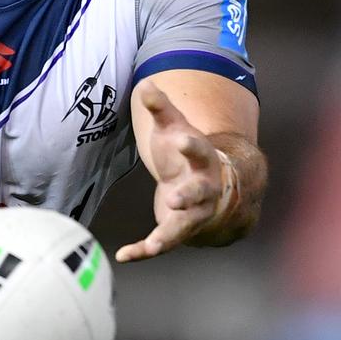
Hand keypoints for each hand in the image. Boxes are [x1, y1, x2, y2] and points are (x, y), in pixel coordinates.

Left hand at [116, 82, 226, 262]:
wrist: (218, 190)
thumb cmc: (190, 155)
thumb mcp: (176, 129)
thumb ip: (162, 109)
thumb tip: (145, 83)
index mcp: (203, 161)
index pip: (199, 151)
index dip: (190, 145)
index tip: (179, 139)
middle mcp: (203, 191)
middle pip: (198, 194)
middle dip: (188, 197)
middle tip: (176, 198)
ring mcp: (193, 215)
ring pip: (183, 228)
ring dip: (168, 236)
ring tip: (154, 245)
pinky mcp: (177, 231)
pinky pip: (161, 244)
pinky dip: (142, 251)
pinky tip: (122, 256)